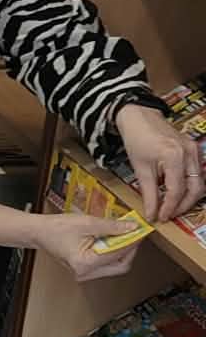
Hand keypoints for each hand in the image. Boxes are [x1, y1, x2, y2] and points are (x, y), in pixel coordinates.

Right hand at [35, 210, 141, 284]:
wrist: (39, 232)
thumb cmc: (56, 228)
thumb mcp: (88, 223)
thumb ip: (113, 226)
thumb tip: (132, 228)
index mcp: (84, 263)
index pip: (118, 254)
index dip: (132, 241)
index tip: (141, 230)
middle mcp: (84, 273)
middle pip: (120, 266)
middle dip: (130, 249)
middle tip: (134, 234)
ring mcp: (84, 273)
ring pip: (115, 266)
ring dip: (121, 251)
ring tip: (122, 235)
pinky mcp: (85, 270)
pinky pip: (106, 264)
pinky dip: (112, 252)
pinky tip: (111, 240)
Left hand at [116, 103, 203, 221]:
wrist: (141, 119)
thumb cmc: (138, 140)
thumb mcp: (140, 169)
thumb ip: (148, 193)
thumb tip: (151, 214)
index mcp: (174, 156)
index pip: (176, 190)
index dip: (169, 207)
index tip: (160, 218)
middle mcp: (189, 153)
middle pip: (195, 188)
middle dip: (183, 205)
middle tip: (168, 215)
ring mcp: (194, 150)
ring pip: (199, 182)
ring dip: (187, 197)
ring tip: (172, 207)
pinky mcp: (194, 150)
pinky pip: (197, 173)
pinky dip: (189, 186)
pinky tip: (176, 193)